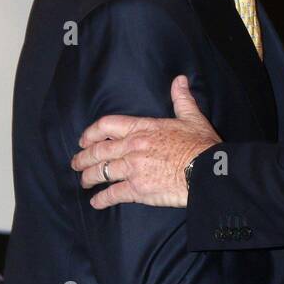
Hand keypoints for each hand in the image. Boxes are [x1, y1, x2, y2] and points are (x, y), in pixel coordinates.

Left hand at [70, 75, 220, 208]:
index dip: (91, 133)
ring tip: (84, 181)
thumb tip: (180, 80)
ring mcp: (133, 168)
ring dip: (88, 178)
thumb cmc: (201, 145)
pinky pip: (112, 194)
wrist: (207, 171)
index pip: (107, 125)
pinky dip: (101, 199)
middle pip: (98, 151)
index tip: (84, 140)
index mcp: (143, 128)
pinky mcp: (138, 189)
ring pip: (101, 172)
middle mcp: (133, 147)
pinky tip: (96, 202)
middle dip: (83, 158)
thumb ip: (182, 99)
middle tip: (76, 163)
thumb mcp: (192, 117)